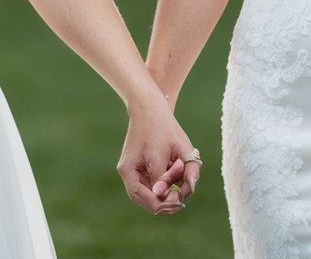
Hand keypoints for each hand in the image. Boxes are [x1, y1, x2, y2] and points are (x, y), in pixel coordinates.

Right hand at [117, 95, 201, 215]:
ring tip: (176, 169)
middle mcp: (127, 173)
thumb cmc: (165, 127)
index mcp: (131, 169)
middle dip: (167, 198)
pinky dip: (163, 182)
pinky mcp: (136, 168)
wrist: (149, 108)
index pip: (149, 199)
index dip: (167, 203)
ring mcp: (130, 171)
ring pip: (149, 194)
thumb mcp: (179, 148)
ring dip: (166, 189)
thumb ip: (183, 173)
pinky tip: (172, 167)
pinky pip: (149, 184)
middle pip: (147, 200)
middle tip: (182, 190)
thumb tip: (181, 198)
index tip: (182, 199)